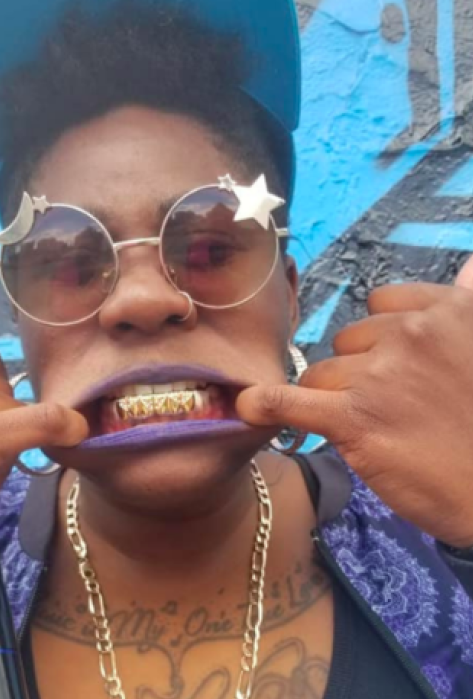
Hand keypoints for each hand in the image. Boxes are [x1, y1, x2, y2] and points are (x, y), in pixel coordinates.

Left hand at [237, 258, 472, 546]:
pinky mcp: (352, 419)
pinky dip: (264, 405)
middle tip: (392, 411)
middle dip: (359, 372)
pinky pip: (290, 401)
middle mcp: (412, 334)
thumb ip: (467, 303)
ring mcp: (379, 375)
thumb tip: (469, 266)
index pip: (382, 305)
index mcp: (449, 312)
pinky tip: (248, 407)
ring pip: (322, 374)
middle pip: (349, 341)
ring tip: (373, 432)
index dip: (380, 339)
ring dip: (333, 400)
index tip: (395, 368)